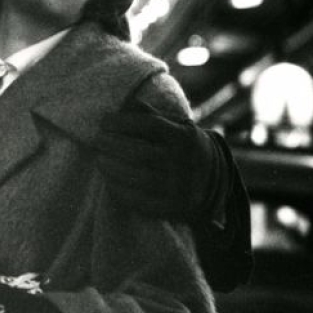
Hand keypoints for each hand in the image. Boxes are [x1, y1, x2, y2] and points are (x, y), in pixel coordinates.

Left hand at [98, 99, 223, 221]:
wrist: (215, 182)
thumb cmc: (182, 145)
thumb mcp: (176, 124)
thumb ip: (150, 113)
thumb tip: (122, 104)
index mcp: (184, 136)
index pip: (148, 124)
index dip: (121, 122)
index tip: (104, 121)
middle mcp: (183, 161)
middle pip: (138, 152)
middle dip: (110, 145)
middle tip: (97, 140)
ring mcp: (178, 187)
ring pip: (135, 177)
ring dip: (110, 168)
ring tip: (99, 160)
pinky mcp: (172, 208)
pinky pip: (138, 201)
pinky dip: (118, 190)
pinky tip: (109, 181)